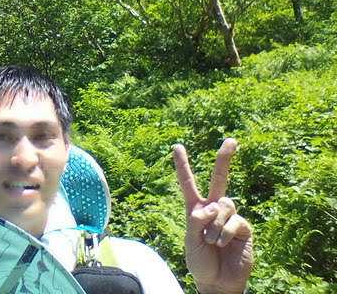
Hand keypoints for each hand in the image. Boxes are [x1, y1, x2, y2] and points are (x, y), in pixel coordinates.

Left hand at [173, 138, 252, 293]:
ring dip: (214, 225)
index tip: (177, 146)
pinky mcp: (243, 227)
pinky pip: (234, 220)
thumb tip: (211, 205)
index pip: (188, 183)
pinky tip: (222, 243)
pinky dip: (224, 232)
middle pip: (220, 178)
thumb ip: (196, 220)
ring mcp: (230, 216)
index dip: (182, 165)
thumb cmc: (200, 261)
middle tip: (231, 140)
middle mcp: (214, 208)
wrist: (217, 281)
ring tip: (211, 242)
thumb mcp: (189, 240)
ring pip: (224, 205)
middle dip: (225, 159)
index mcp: (196, 208)